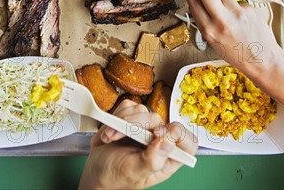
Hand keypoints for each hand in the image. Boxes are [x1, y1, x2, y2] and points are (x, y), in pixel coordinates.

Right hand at [78, 100, 197, 189]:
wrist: (95, 169)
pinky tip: (109, 132)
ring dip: (121, 122)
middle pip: (159, 120)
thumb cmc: (115, 176)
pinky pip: (128, 106)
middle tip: (117, 135)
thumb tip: (168, 142)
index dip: (177, 134)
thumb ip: (152, 160)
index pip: (188, 142)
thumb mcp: (134, 172)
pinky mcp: (132, 117)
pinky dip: (115, 116)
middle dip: (135, 125)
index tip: (157, 134)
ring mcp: (146, 127)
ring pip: (141, 111)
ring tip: (110, 138)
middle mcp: (160, 140)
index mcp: (168, 158)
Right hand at [184, 0, 281, 79]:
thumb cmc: (237, 53)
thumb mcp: (212, 41)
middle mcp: (222, 21)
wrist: (262, 60)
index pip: (194, 2)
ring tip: (225, 8)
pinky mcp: (249, 9)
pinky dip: (235, 4)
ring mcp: (237, 14)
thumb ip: (204, 21)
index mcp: (209, 31)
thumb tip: (196, 0)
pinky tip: (239, 16)